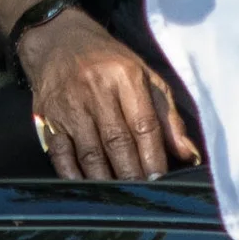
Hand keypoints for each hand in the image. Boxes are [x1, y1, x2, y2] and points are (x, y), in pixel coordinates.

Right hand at [18, 9, 200, 179]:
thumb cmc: (109, 61)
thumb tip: (190, 154)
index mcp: (126, 77)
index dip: (153, 154)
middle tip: (143, 195)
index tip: (161, 179)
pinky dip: (73, 175)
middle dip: (132, 172)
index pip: (144, 123)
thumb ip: (168, 116)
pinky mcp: (48, 118)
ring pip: (90, 152)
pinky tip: (86, 189)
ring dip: (105, 179)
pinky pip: (61, 154)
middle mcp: (97, 91)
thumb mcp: (145, 76)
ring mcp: (70, 106)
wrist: (57, 40)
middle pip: (117, 141)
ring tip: (119, 199)